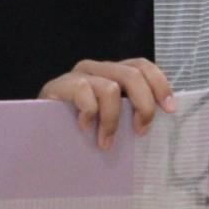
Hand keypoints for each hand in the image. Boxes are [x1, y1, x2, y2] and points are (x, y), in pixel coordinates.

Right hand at [38, 58, 175, 150]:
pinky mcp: (60, 85)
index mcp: (114, 73)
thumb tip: (160, 121)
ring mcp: (79, 75)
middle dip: (143, 105)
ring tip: (105, 142)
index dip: (160, 84)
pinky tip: (84, 128)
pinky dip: (89, 113)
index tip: (169, 109)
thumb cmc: (80, 129)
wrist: (39, 131)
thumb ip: (129, 112)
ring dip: (112, 120)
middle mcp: (98, 69)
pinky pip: (84, 92)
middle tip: (140, 131)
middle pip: (132, 74)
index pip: (143, 66)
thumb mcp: (110, 119)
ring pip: (110, 88)